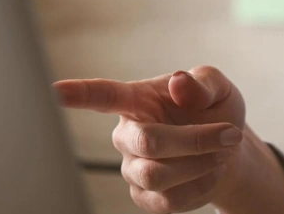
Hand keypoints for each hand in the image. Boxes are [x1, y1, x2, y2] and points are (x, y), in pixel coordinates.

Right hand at [53, 65, 247, 212]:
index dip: (78, 93)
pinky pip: (166, 201)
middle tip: (229, 133)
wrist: (226, 148)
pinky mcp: (143, 196)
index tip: (53, 91)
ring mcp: (132, 168)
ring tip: (222, 151)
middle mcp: (126, 134)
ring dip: (199, 164)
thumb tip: (178, 83)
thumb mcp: (217, 87)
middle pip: (147, 143)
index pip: (102, 95)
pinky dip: (199, 186)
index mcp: (136, 99)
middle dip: (194, 140)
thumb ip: (201, 82)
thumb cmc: (213, 110)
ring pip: (156, 175)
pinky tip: (210, 171)